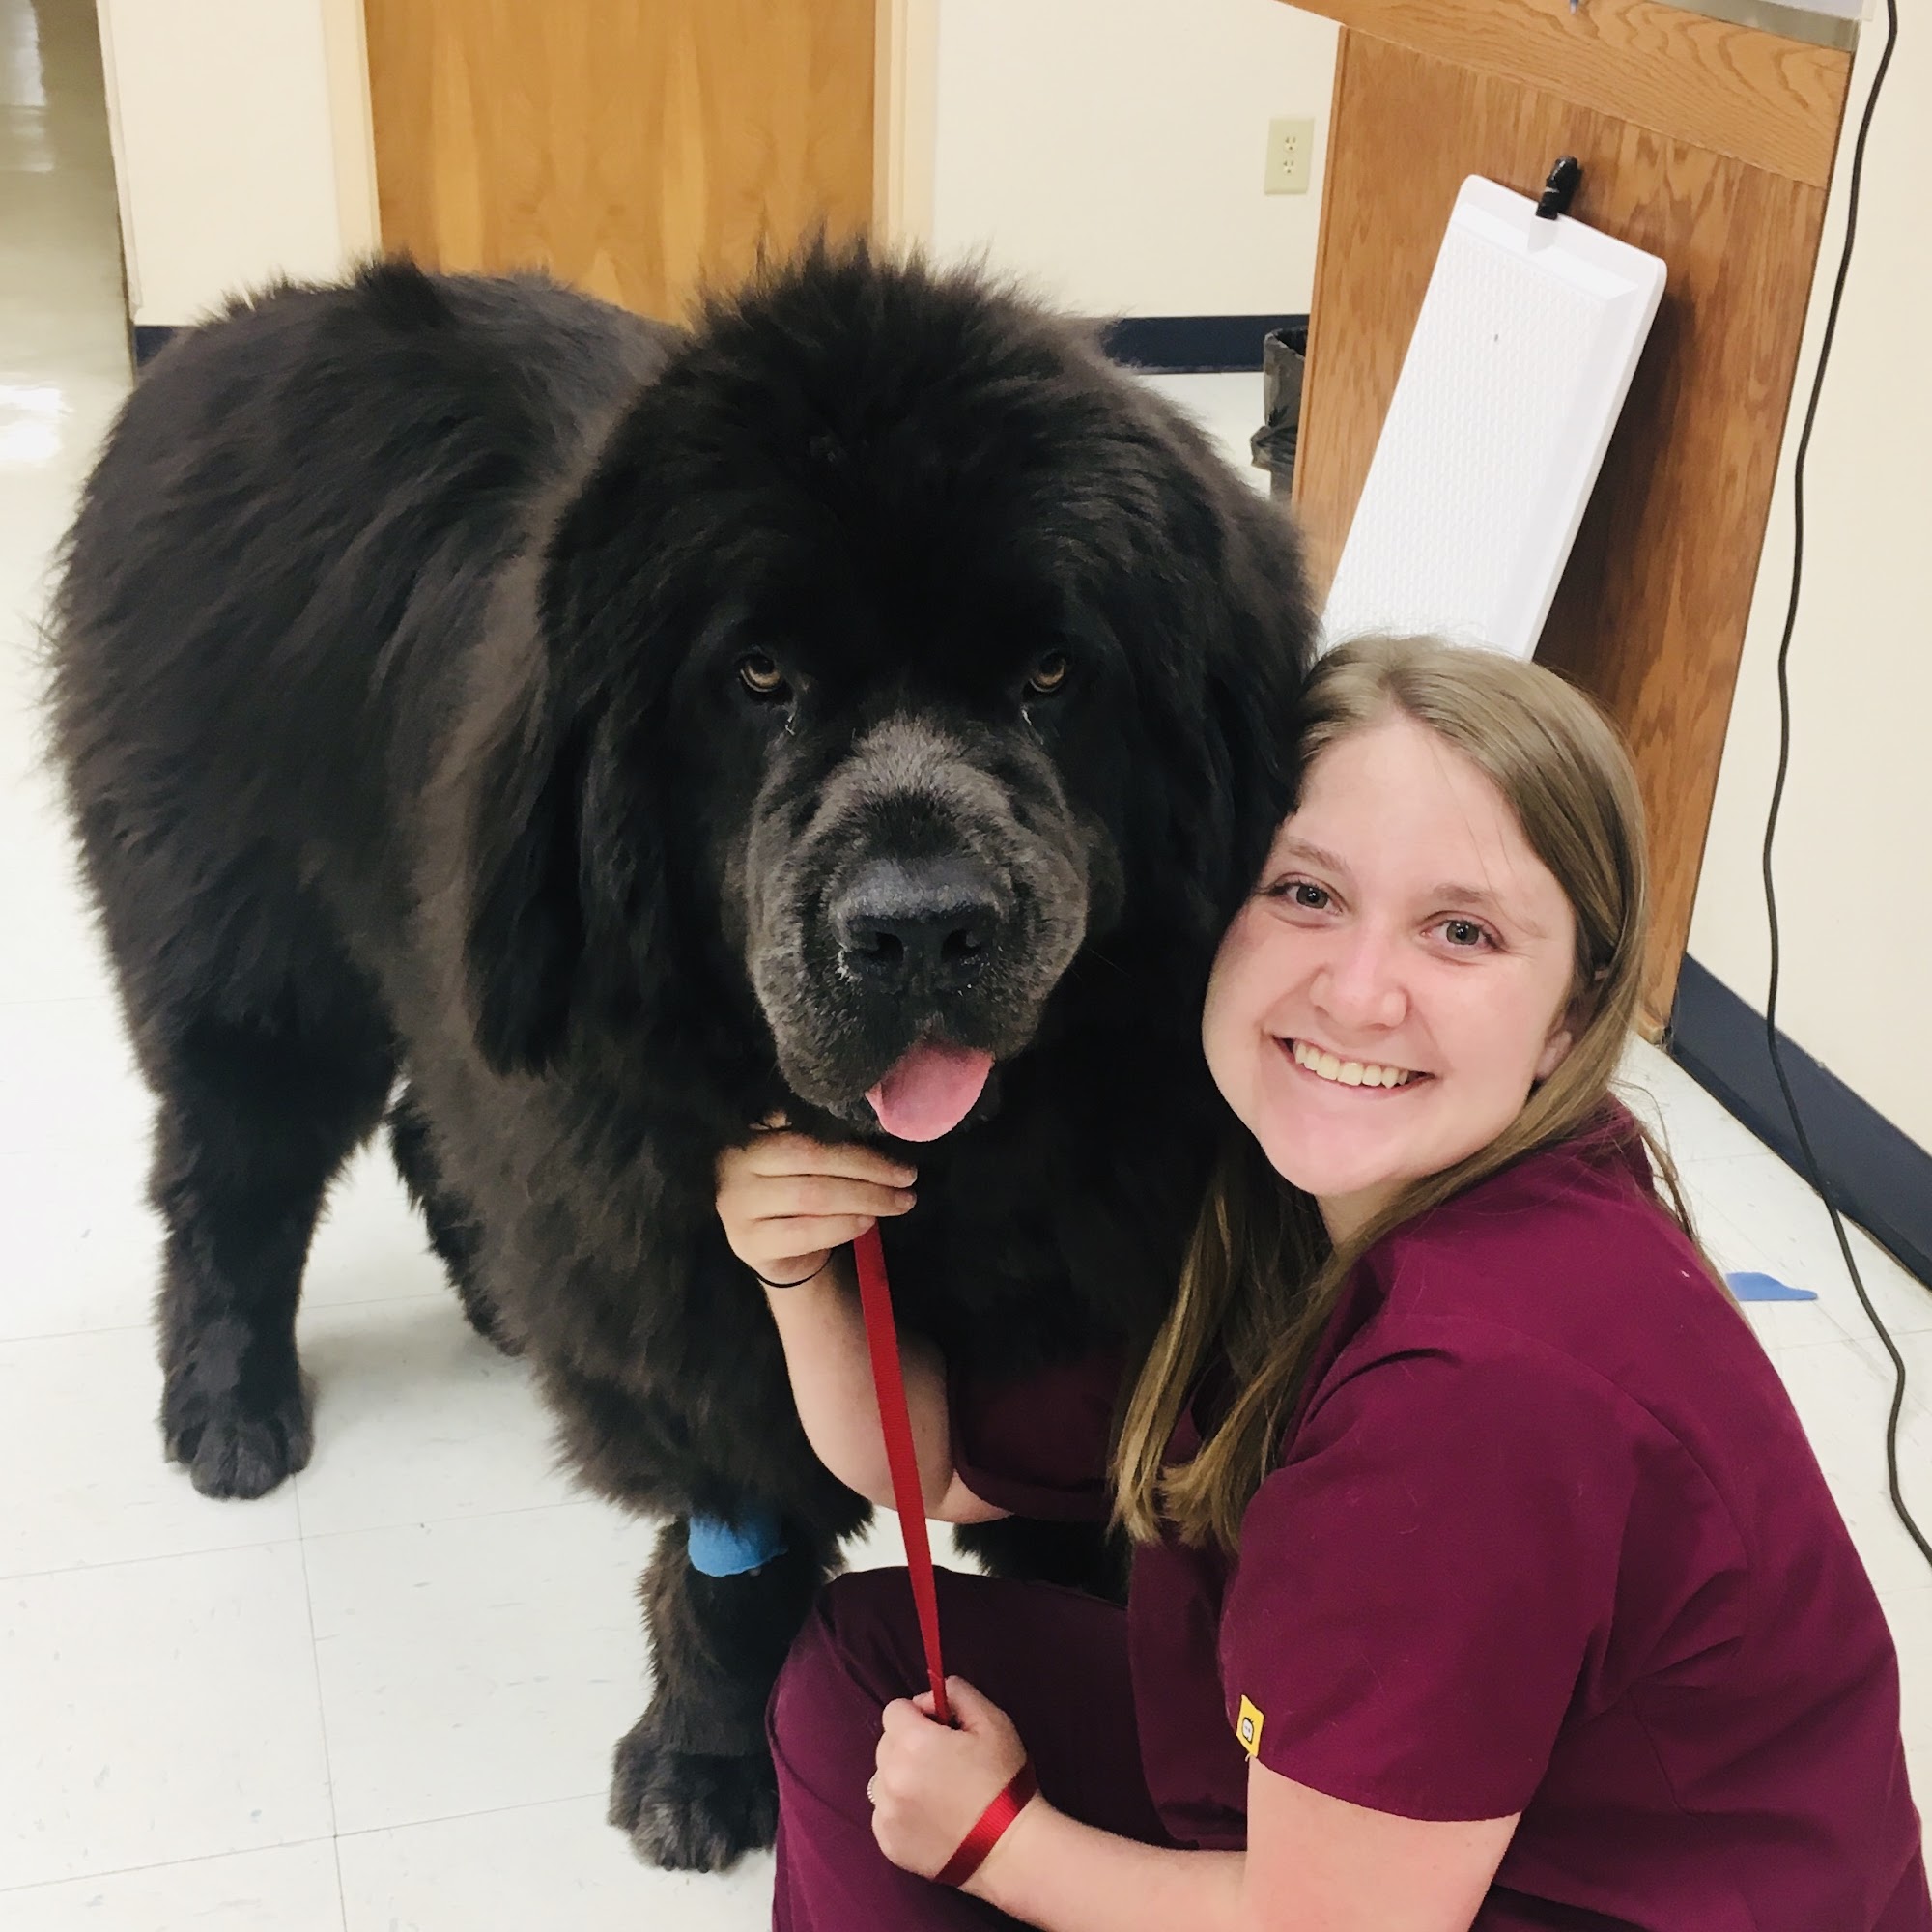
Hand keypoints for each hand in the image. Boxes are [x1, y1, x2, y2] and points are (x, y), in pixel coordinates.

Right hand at [715, 1113, 915, 1286]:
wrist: (776, 1250)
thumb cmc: (797, 1191)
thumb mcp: (805, 1160)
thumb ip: (826, 1141)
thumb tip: (877, 1129)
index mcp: (751, 1135)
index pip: (810, 1137)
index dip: (858, 1149)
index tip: (900, 1160)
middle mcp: (734, 1166)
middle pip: (811, 1163)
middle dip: (867, 1172)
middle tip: (907, 1180)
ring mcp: (735, 1207)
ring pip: (811, 1198)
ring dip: (863, 1199)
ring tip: (898, 1202)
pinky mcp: (747, 1244)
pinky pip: (803, 1233)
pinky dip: (842, 1226)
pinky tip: (868, 1222)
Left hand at [869, 1677, 1034, 1884]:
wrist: (1010, 1849)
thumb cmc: (1003, 1781)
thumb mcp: (992, 1721)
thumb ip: (956, 1694)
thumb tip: (930, 1699)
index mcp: (913, 1743)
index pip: (894, 1710)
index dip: (919, 1714)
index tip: (941, 1730)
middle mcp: (891, 1777)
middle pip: (886, 1744)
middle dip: (909, 1744)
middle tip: (944, 1761)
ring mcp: (886, 1814)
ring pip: (883, 1778)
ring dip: (902, 1777)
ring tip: (938, 1792)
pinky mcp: (888, 1843)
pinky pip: (885, 1812)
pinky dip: (901, 1810)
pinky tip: (932, 1817)